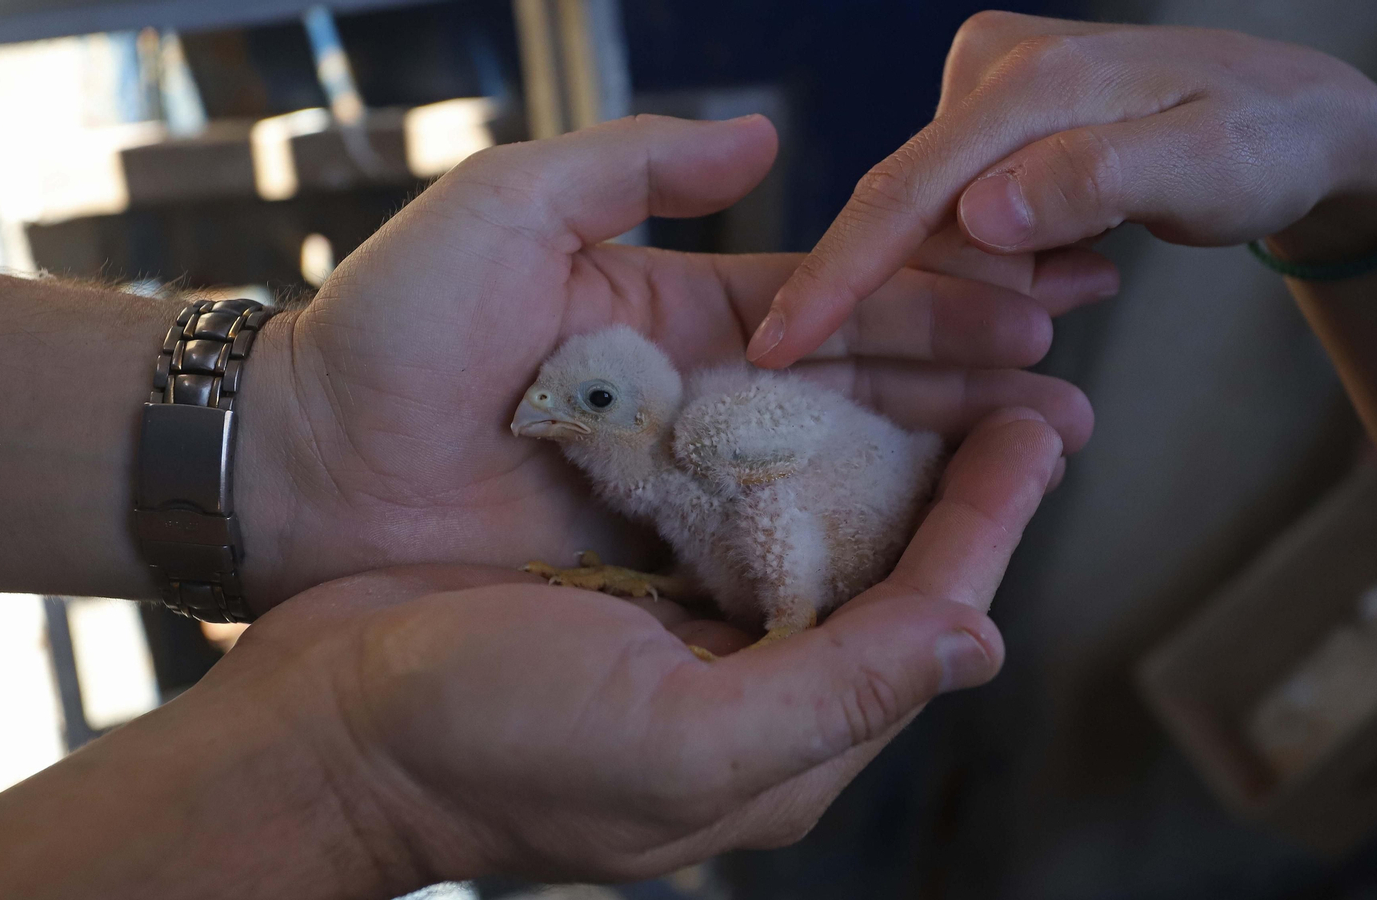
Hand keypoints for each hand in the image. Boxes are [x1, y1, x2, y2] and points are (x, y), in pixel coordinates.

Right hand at [193, 408, 1061, 889]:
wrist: (325, 728)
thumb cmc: (486, 743)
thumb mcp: (676, 736)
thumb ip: (836, 694)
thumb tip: (979, 641)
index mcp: (781, 749)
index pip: (924, 624)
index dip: (989, 526)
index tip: (1040, 430)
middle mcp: (754, 701)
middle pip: (888, 583)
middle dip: (957, 492)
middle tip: (1019, 394)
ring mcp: (691, 649)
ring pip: (820, 545)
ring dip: (880, 464)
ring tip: (938, 385)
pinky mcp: (633, 601)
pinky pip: (735, 523)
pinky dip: (784, 463)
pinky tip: (807, 404)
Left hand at [233, 114, 1112, 607]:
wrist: (300, 463)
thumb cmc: (388, 324)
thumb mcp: (509, 207)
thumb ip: (633, 166)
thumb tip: (761, 139)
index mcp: (675, 308)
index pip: (831, 294)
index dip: (930, 288)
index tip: (1029, 285)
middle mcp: (696, 397)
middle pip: (859, 383)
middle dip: (968, 374)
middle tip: (1076, 376)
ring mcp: (682, 484)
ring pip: (834, 468)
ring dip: (939, 456)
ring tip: (1041, 448)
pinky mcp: (653, 558)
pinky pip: (770, 548)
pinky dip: (852, 541)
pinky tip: (935, 537)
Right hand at [746, 11, 1376, 366]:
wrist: (1299, 114)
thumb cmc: (1266, 144)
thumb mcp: (1207, 169)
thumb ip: (1095, 182)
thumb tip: (978, 215)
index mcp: (1032, 81)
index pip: (908, 190)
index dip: (841, 274)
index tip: (777, 346)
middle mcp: (992, 69)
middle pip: (915, 214)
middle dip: (965, 286)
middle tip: (1094, 277)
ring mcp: (987, 89)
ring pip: (939, 224)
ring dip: (997, 275)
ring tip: (1103, 258)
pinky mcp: (992, 117)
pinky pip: (963, 214)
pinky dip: (1008, 255)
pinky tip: (1083, 248)